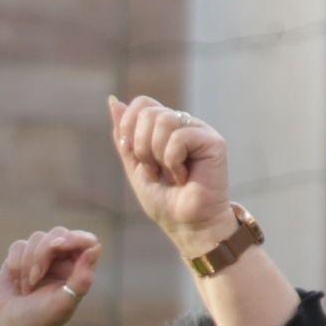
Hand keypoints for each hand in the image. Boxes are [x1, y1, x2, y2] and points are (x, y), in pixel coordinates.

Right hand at [0, 227, 100, 325]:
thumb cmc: (37, 322)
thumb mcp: (63, 304)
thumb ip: (82, 279)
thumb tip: (94, 249)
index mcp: (78, 272)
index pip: (87, 242)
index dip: (75, 238)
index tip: (58, 247)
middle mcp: (62, 262)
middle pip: (59, 234)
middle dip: (43, 253)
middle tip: (35, 279)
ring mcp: (40, 259)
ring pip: (37, 238)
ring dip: (27, 264)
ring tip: (26, 289)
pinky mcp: (19, 259)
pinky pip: (18, 245)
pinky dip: (15, 264)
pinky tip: (16, 284)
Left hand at [110, 96, 237, 258]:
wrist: (187, 225)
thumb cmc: (164, 201)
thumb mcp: (134, 167)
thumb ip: (124, 137)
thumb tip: (113, 101)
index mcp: (165, 128)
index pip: (142, 103)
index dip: (129, 127)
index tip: (133, 155)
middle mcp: (184, 124)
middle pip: (149, 112)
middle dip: (141, 147)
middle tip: (154, 170)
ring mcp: (199, 131)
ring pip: (163, 120)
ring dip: (156, 154)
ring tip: (168, 174)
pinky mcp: (213, 142)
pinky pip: (179, 137)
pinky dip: (172, 161)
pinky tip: (183, 176)